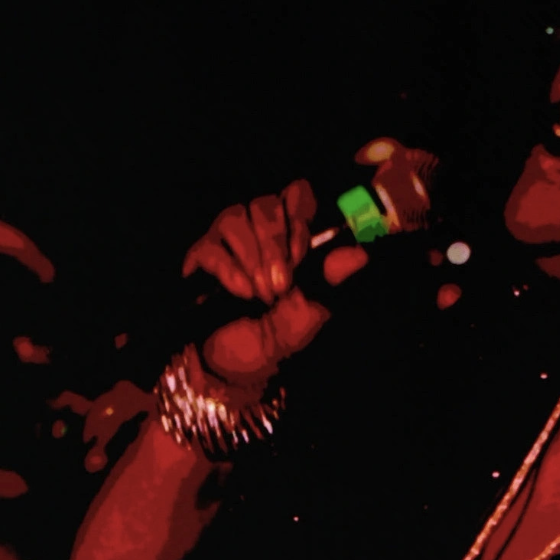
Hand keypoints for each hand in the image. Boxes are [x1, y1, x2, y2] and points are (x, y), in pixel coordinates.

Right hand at [182, 179, 349, 387]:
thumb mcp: (310, 313)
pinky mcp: (199, 257)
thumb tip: (360, 255)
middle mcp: (257, 229)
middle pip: (265, 204)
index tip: (302, 252)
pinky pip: (211, 247)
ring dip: (253, 258)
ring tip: (261, 295)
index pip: (296, 193)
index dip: (300, 211)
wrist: (237, 366)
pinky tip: (242, 294)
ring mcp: (226, 240)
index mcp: (289, 235)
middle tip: (282, 284)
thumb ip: (330, 282)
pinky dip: (229, 271)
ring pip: (235, 218)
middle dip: (275, 244)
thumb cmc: (276, 335)